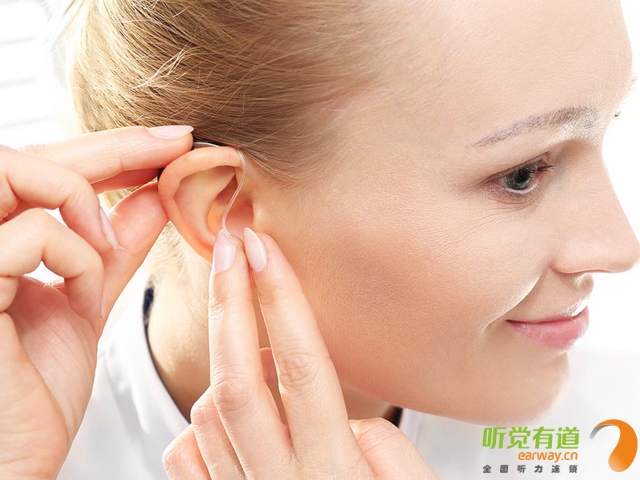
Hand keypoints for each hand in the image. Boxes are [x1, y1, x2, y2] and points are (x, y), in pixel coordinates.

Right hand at [0, 126, 192, 479]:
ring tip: (104, 248)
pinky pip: (27, 235)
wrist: (14, 457)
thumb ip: (112, 248)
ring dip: (81, 201)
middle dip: (111, 146)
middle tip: (172, 146)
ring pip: (13, 170)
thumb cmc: (35, 389)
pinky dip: (73, 255)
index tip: (170, 141)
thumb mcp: (83, 301)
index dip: (109, 147)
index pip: (44, 166)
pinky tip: (81, 291)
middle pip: (27, 154)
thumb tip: (153, 195)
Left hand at [163, 229, 440, 478]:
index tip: (266, 251)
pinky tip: (230, 415)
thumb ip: (394, 462)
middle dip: (232, 302)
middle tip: (229, 247)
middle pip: (241, 379)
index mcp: (335, 478)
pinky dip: (202, 420)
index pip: (301, 369)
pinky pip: (191, 455)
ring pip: (208, 414)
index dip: (282, 303)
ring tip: (246, 335)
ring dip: (224, 363)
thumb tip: (361, 424)